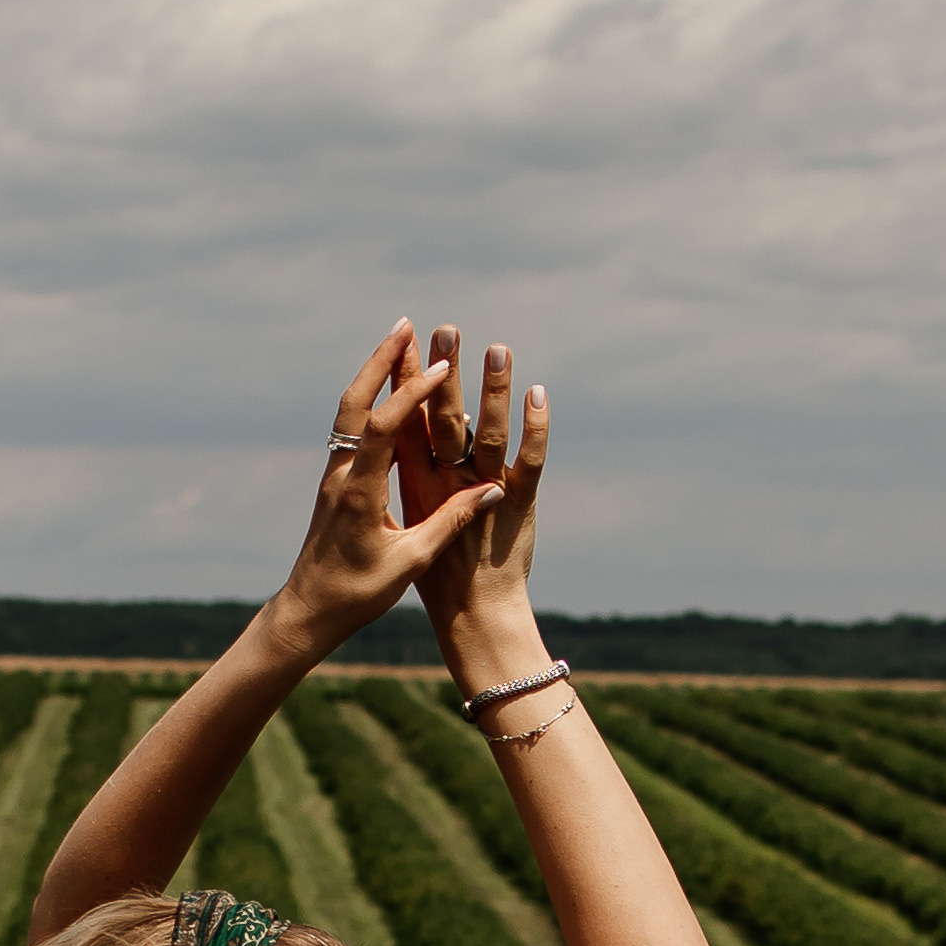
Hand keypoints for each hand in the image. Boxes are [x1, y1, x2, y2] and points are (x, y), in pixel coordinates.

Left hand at [268, 323, 505, 665]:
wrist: (307, 612)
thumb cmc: (356, 594)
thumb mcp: (410, 562)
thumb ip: (451, 523)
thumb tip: (493, 490)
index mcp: (360, 492)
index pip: (384, 427)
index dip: (412, 394)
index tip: (441, 366)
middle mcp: (342, 475)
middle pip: (356, 402)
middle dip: (382, 361)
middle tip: (407, 325)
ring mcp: (335, 477)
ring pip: (350, 412)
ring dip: (374, 375)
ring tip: (399, 345)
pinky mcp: (336, 485)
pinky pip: (353, 430)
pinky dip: (372, 402)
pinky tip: (389, 394)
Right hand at [397, 328, 549, 685]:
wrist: (472, 617)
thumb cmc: (441, 578)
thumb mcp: (417, 523)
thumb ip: (416, 482)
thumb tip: (411, 444)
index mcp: (419, 486)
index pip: (411, 424)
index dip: (409, 383)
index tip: (406, 344)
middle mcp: (448, 484)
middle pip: (445, 419)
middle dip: (444, 372)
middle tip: (445, 328)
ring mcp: (482, 493)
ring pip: (486, 432)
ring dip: (492, 388)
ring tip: (497, 346)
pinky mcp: (516, 505)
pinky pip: (530, 460)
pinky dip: (537, 427)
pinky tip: (539, 393)